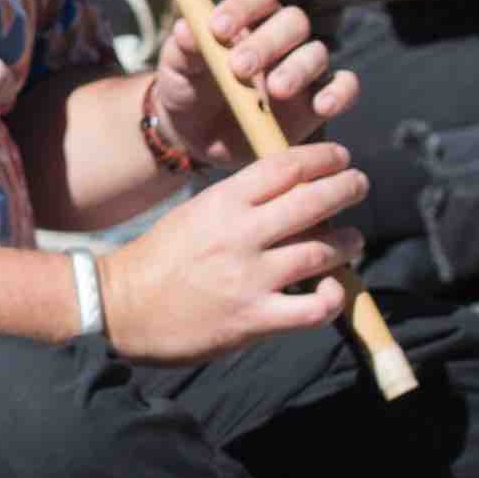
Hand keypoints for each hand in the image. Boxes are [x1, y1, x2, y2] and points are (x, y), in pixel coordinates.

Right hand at [99, 143, 372, 363]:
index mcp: (223, 202)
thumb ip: (240, 203)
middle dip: (346, 188)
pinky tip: (333, 291)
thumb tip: (289, 192)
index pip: (286, 166)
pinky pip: (313, 308)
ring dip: (347, 243)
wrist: (120, 305)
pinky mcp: (254, 319)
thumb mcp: (196, 213)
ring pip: (321, 251)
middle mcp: (240, 234)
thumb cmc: (160, 257)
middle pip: (313, 201)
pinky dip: (333, 297)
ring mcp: (249, 278)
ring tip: (352, 241)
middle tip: (358, 185)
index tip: (340, 159)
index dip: (322, 158)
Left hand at [143, 0, 349, 173]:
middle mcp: (280, 38)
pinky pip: (344, 87)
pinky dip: (340, 92)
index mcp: (247, 20)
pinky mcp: (316, 102)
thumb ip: (183, 48)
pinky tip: (322, 106)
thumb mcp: (176, 70)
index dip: (242, 6)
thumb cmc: (187, 90)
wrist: (197, 138)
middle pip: (293, 21)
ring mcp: (302, 69)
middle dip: (269, 42)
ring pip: (316, 53)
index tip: (218, 28)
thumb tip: (186, 28)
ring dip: (298, 68)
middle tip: (239, 67)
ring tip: (274, 90)